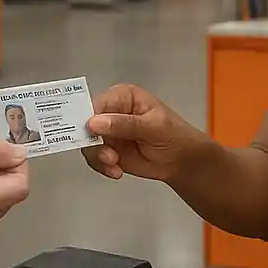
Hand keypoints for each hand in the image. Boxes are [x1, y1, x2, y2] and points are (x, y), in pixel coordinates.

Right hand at [82, 83, 204, 181]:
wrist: (181, 160)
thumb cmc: (173, 134)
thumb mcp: (153, 126)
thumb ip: (124, 124)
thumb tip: (94, 123)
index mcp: (122, 97)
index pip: (97, 103)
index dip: (88, 117)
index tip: (89, 133)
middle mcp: (111, 112)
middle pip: (86, 123)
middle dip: (93, 142)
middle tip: (107, 155)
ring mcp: (108, 132)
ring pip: (88, 143)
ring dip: (99, 156)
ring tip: (114, 164)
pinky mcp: (108, 150)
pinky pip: (95, 158)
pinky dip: (102, 166)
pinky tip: (117, 171)